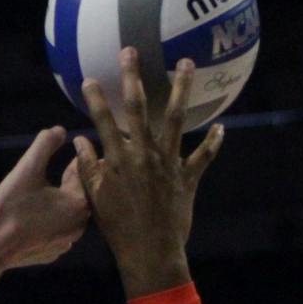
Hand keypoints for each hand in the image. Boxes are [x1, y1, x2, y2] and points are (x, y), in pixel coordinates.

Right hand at [0, 128, 89, 303]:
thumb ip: (45, 144)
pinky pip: (56, 231)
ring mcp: (67, 242)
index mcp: (80, 202)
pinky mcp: (53, 253)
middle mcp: (80, 225)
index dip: (76, 156)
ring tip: (45, 192)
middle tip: (64, 166)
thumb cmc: (10, 208)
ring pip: (67, 213)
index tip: (75, 144)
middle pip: (78, 194)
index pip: (83, 172)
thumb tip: (60, 130)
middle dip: (69, 180)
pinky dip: (50, 221)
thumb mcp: (26, 169)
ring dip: (59, 202)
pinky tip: (35, 217)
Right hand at [74, 47, 224, 296]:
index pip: (104, 121)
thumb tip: (81, 141)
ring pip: (177, 118)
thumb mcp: (94, 199)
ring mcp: (169, 163)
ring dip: (182, 88)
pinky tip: (221, 127)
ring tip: (186, 63)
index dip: (96, 99)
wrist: (149, 251)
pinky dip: (213, 142)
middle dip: (133, 78)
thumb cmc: (117, 228)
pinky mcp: (188, 177)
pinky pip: (204, 155)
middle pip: (139, 108)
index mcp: (118, 160)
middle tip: (131, 52)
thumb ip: (87, 168)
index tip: (90, 79)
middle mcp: (144, 155)